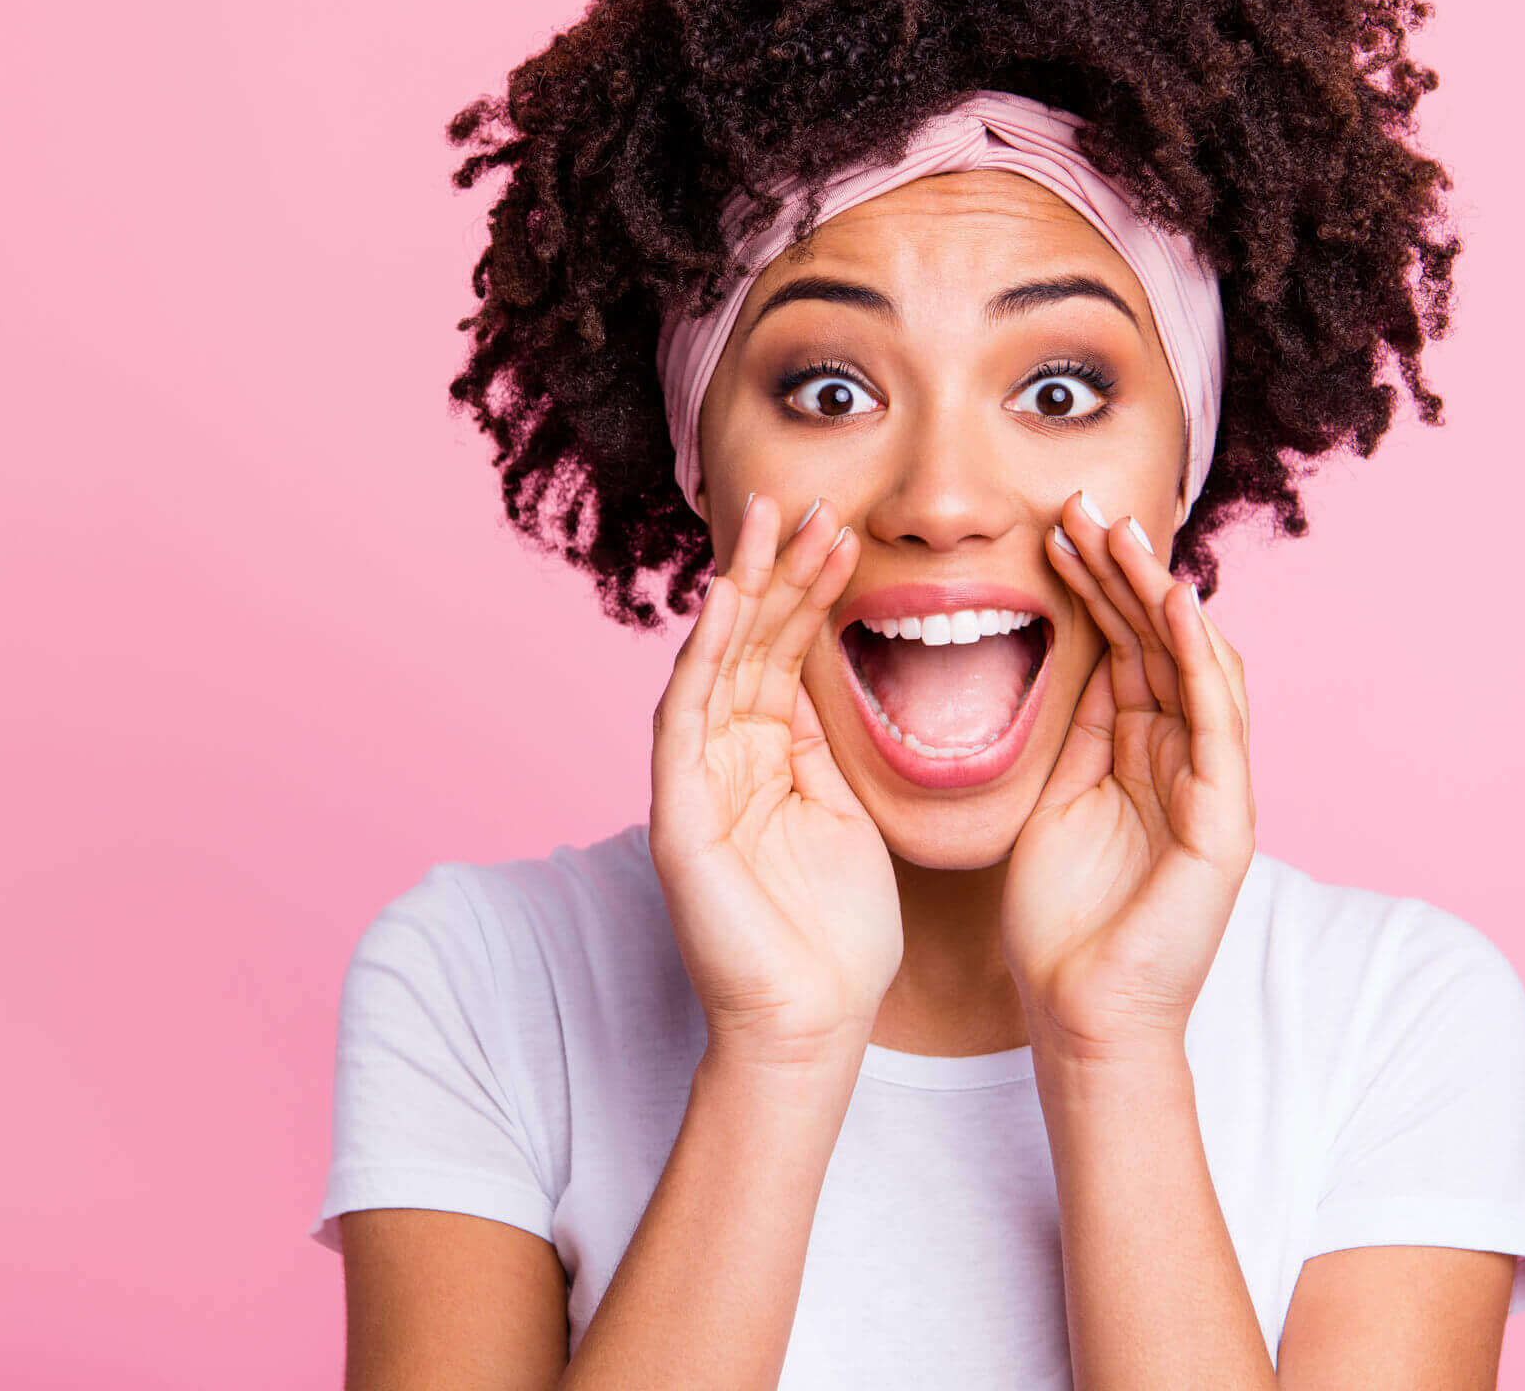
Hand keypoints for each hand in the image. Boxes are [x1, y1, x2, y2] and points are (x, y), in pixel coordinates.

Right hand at [650, 492, 901, 1071]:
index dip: (809, 588)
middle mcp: (723, 756)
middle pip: (747, 642)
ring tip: (769, 525)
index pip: (783, 651)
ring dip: (742, 591)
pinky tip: (722, 605)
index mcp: (766, 755)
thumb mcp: (847, 812)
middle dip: (776, 568)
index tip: (842, 528)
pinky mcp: (677, 814)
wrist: (813, 1024)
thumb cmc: (838, 936)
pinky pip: (684, 719)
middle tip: (807, 500)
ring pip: (713, 663)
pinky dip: (701, 658)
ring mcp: (695, 781)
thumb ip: (826, 744)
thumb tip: (832, 668)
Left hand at [1003, 491, 1257, 1064]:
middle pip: (1161, 640)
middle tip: (1087, 505)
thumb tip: (1078, 654)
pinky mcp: (1227, 821)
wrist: (1081, 1015)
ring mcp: (1213, 786)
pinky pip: (1219, 724)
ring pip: (1195, 665)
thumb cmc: (1060, 921)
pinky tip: (1178, 607)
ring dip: (1161, 596)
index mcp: (1143, 750)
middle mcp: (1186, 757)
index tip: (1055, 527)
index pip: (1126, 645)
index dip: (1097, 584)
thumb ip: (1080, 731)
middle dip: (1126, 570)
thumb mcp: (1056, 799)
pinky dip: (1202, 661)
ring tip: (1125, 536)